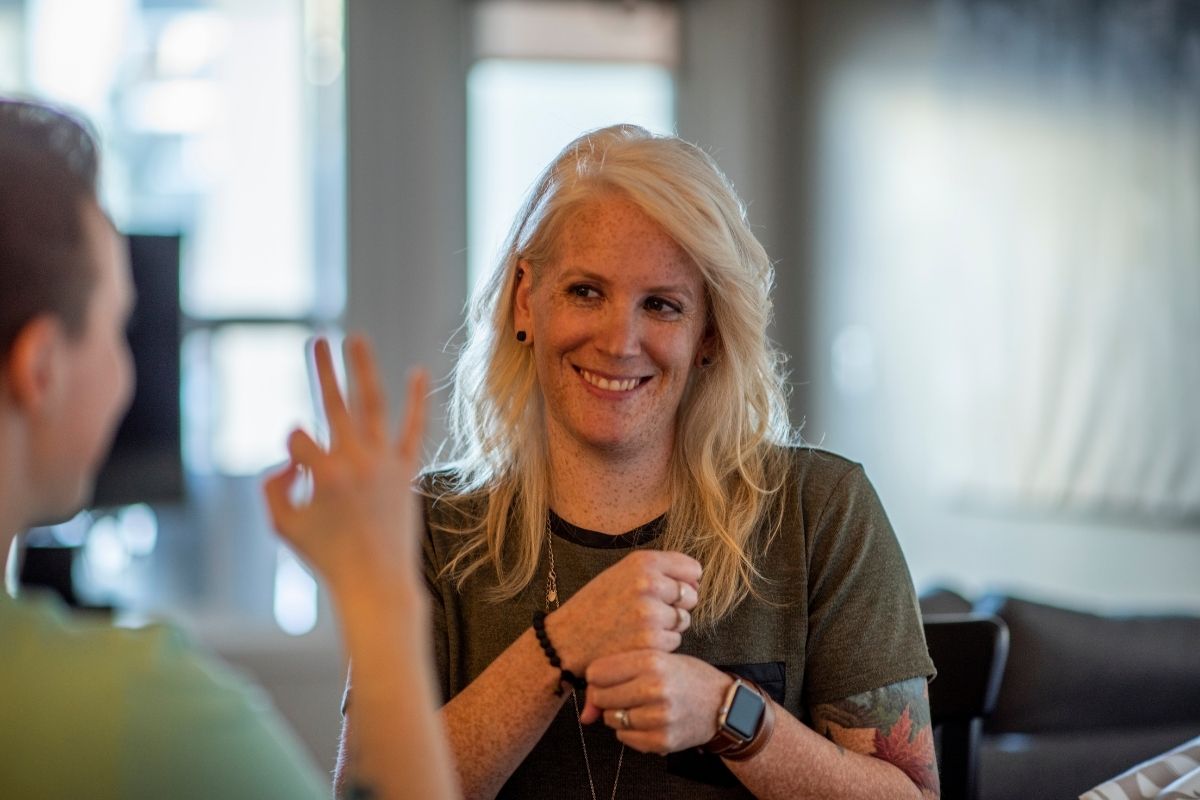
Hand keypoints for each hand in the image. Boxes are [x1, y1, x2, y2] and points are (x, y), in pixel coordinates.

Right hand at [262, 334, 427, 597]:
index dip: (291, 460)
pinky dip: (417, 401)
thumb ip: (272, 487)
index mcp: (324, 473)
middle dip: (323, 368)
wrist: (376, 583)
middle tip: (316, 338)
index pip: (296, 440)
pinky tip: (419, 372)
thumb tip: (289, 460)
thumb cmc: (326, 558)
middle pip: (335, 402)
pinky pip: (413, 430)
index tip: (299, 486)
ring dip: (363, 370)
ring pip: (373, 405)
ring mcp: (385, 463)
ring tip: (356, 340)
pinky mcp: (407, 472)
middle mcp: (356, 461)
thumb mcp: (283, 526)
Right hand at [545, 549, 700, 675]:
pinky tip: (637, 641)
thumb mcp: (622, 574)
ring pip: (683, 620)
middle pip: (691, 596)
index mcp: (643, 562)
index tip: (668, 590)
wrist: (567, 640)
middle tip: (649, 612)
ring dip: (669, 626)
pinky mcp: (651, 641)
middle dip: (677, 605)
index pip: (692, 569)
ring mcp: (651, 613)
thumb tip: (696, 584)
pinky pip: (674, 641)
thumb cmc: (596, 605)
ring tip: (639, 626)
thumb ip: (659, 572)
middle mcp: (649, 583)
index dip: (684, 582)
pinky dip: (660, 644)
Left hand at [580, 651, 730, 754]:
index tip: (606, 677)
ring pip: (611, 719)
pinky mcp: (662, 740)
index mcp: (652, 661)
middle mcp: (654, 688)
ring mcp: (659, 717)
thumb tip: (585, 713)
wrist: (723, 703)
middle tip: (622, 692)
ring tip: (637, 705)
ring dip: (618, 714)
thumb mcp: (658, 660)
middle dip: (605, 696)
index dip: (597, 675)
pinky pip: (625, 737)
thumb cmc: (686, 676)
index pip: (597, 672)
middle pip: (601, 697)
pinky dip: (630, 730)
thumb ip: (620, 674)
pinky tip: (646, 719)